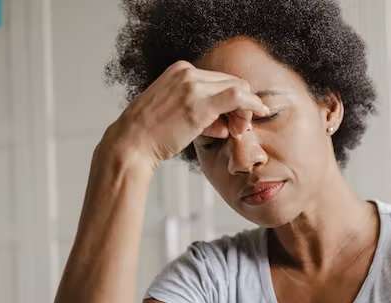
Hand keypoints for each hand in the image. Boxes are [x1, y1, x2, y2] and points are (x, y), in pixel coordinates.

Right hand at [103, 60, 269, 169]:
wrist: (131, 144)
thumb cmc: (151, 134)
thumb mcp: (174, 111)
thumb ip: (199, 109)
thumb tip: (224, 121)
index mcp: (180, 71)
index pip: (219, 80)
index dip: (232, 100)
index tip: (232, 120)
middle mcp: (187, 72)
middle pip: (232, 82)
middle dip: (242, 104)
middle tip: (240, 127)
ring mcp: (193, 86)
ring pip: (238, 89)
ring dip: (245, 110)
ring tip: (236, 131)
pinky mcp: (200, 103)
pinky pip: (237, 96)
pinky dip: (252, 105)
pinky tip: (260, 112)